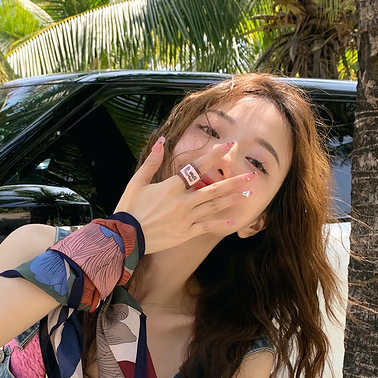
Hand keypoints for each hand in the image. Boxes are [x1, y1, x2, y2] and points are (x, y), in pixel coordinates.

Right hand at [114, 139, 256, 254]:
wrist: (125, 237)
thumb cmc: (129, 209)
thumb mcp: (137, 182)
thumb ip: (152, 161)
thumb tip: (161, 140)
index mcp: (171, 187)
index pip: (197, 167)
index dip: (214, 155)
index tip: (229, 146)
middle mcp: (182, 201)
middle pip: (213, 189)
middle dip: (234, 181)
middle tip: (252, 175)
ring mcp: (186, 218)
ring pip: (214, 206)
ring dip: (232, 198)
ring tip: (250, 193)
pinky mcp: (186, 232)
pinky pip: (207, 226)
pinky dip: (221, 224)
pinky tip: (234, 221)